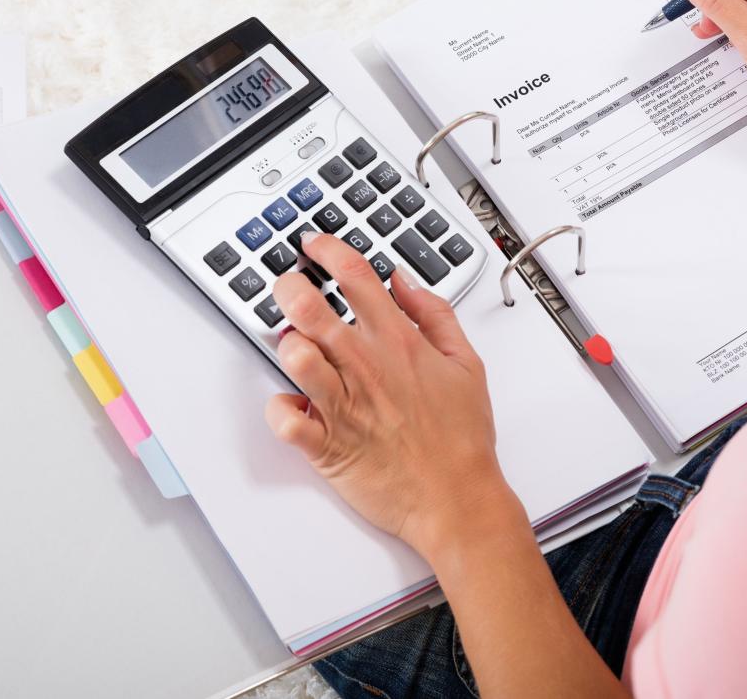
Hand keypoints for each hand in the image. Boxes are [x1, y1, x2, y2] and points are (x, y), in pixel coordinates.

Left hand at [265, 232, 517, 560]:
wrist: (458, 500)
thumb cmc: (462, 439)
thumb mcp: (467, 364)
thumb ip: (435, 315)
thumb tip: (404, 281)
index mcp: (399, 343)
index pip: (355, 276)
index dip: (327, 250)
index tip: (315, 246)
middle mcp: (367, 368)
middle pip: (309, 307)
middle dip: (288, 287)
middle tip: (288, 289)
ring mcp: (344, 406)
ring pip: (293, 355)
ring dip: (286, 344)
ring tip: (295, 347)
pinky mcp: (326, 445)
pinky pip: (283, 418)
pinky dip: (279, 408)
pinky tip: (293, 404)